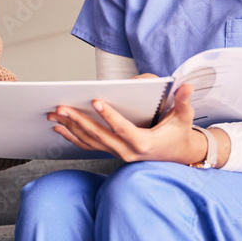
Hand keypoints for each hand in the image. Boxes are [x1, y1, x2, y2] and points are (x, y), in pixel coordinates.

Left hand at [48, 83, 206, 164]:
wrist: (178, 155)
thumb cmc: (178, 133)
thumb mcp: (184, 117)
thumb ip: (184, 101)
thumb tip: (186, 86)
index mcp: (144, 143)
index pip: (124, 129)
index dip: (109, 116)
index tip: (96, 101)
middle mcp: (128, 152)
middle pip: (100, 136)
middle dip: (79, 120)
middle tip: (62, 107)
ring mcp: (118, 154)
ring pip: (90, 142)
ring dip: (71, 128)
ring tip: (55, 115)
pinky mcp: (112, 152)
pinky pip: (89, 146)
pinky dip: (73, 136)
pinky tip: (59, 128)